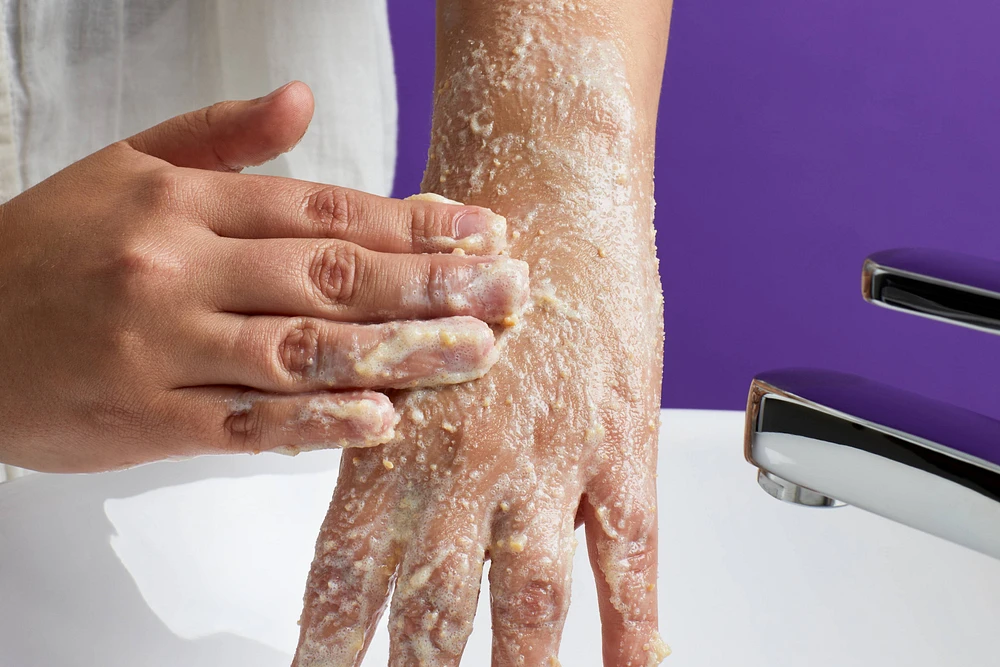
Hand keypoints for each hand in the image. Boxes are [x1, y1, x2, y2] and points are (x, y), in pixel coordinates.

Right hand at [0, 82, 527, 472]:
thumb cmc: (46, 248)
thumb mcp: (124, 167)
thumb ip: (219, 135)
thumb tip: (301, 99)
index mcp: (183, 201)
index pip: (323, 210)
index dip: (412, 222)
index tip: (483, 232)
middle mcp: (179, 266)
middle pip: (330, 275)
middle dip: (431, 283)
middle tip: (508, 289)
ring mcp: (162, 343)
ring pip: (300, 349)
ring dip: (398, 351)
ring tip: (475, 351)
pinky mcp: (145, 416)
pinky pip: (246, 421)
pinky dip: (317, 422)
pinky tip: (383, 418)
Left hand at [293, 199, 664, 665]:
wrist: (542, 188)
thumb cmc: (457, 262)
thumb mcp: (388, 352)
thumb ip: (377, 445)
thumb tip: (365, 534)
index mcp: (391, 438)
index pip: (347, 579)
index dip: (328, 650)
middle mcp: (462, 463)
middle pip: (434, 614)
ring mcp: (546, 462)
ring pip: (528, 604)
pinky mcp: (618, 448)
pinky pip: (628, 561)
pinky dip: (629, 632)